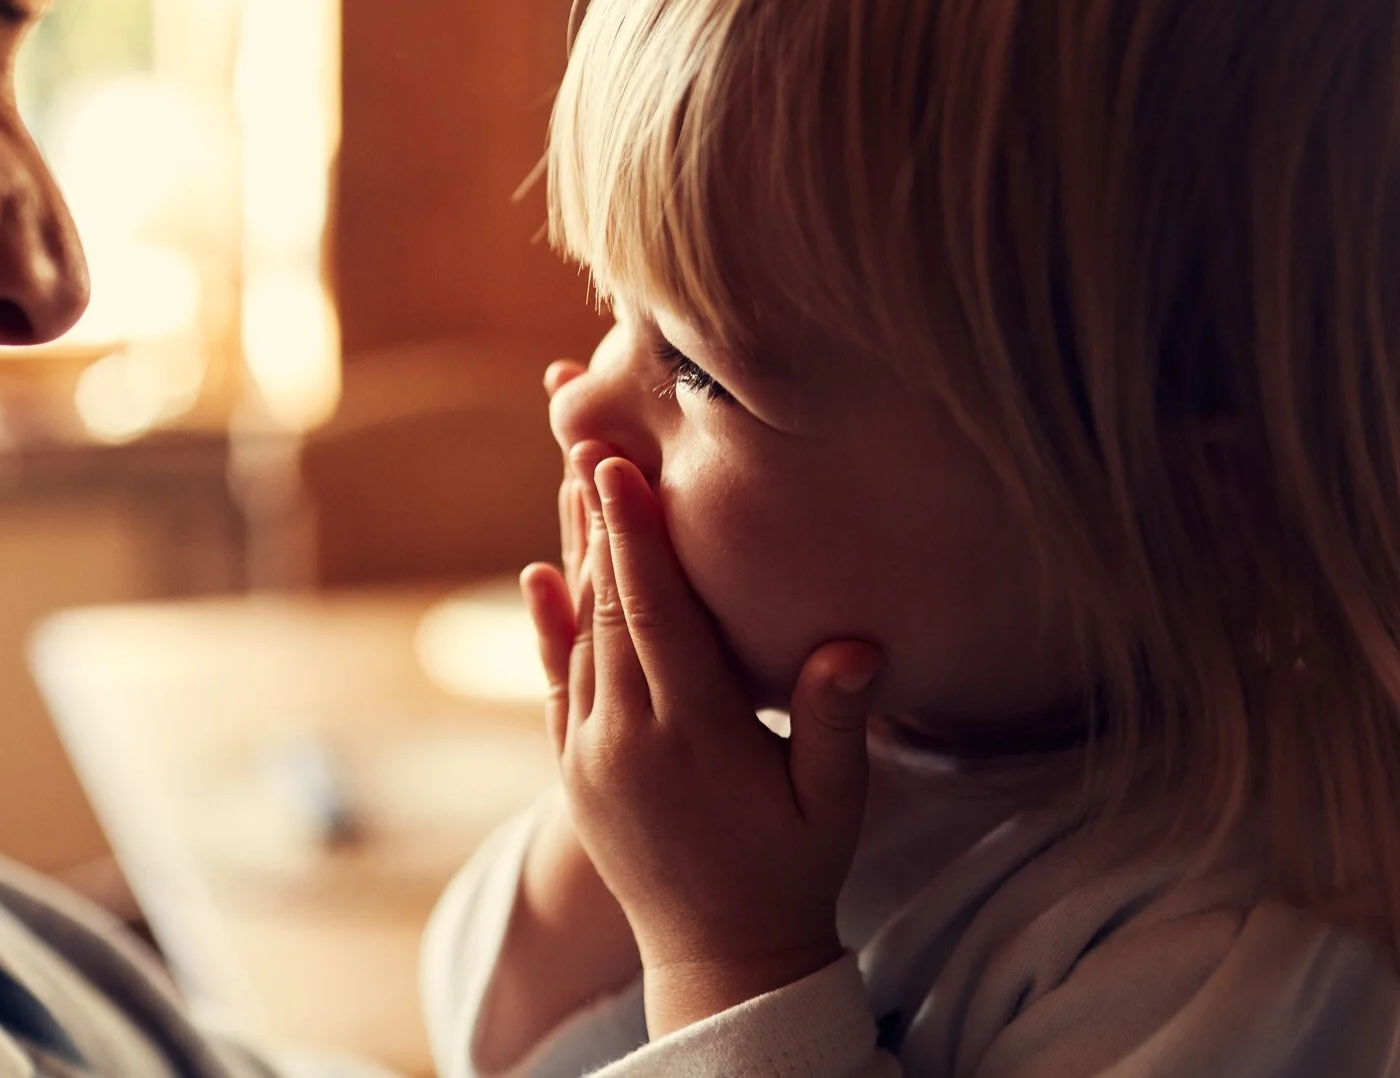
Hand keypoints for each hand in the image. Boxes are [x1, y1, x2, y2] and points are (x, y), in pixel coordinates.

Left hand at [520, 452, 882, 1036]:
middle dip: (599, 522)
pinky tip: (540, 574)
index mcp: (691, 739)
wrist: (720, 960)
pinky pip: (552, 682)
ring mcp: (588, 757)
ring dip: (577, 556)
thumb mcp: (831, 803)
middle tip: (588, 439)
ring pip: (576, 636)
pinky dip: (546, 624)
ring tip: (574, 481)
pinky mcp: (572, 771)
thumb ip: (834, 722)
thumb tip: (858, 645)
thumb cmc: (792, 873)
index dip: (635, 538)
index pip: (655, 617)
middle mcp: (624, 741)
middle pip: (606, 609)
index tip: (617, 467)